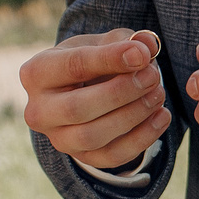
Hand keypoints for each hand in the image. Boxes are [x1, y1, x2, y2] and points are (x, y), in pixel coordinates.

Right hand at [21, 29, 170, 171]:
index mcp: (37, 72)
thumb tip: (147, 46)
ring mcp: (58, 139)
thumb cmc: (94, 60)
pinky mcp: (81, 158)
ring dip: (132, 115)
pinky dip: (142, 139)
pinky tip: (161, 117)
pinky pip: (111, 156)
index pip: (73, 66)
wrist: (86, 89)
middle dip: (121, 92)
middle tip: (153, 76)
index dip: (110, 60)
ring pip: (92, 136)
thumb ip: (128, 40)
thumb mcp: (106, 42)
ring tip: (158, 94)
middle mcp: (38, 110)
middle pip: (78, 108)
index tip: (142, 55)